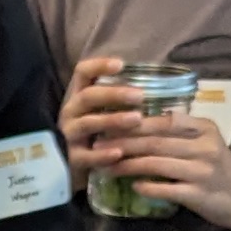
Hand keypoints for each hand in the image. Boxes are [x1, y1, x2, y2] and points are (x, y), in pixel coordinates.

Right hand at [58, 53, 146, 169]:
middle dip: (114, 94)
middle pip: (87, 96)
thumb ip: (123, 99)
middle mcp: (71, 112)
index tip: (121, 65)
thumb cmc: (100, 132)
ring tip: (137, 119)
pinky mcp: (73, 158)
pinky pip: (85, 156)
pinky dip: (102, 154)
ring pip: (87, 124)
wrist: (75, 165)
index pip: (83, 72)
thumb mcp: (105, 110)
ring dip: (112, 120)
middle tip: (140, 96)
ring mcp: (70, 134)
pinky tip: (119, 153)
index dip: (99, 66)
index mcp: (79, 95)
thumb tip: (161, 87)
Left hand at [96, 110, 230, 228]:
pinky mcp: (199, 195)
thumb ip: (180, 131)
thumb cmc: (219, 166)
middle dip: (124, 142)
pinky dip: (148, 186)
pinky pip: (167, 188)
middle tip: (98, 144)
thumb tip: (138, 121)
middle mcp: (204, 147)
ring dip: (128, 164)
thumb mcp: (206, 140)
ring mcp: (202, 171)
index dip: (135, 122)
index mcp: (204, 128)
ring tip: (107, 165)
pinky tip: (133, 185)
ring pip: (157, 163)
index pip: (165, 120)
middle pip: (156, 141)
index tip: (110, 123)